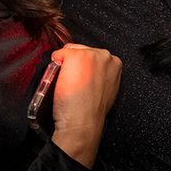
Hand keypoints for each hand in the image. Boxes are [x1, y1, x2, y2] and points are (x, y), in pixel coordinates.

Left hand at [47, 43, 121, 167]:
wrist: (83, 121)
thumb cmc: (93, 111)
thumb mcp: (106, 89)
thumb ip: (101, 75)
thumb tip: (88, 72)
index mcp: (116, 63)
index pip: (93, 55)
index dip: (84, 68)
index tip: (83, 80)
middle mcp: (106, 55)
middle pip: (82, 49)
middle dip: (75, 63)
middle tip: (75, 83)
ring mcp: (91, 54)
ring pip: (70, 51)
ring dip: (66, 64)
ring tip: (69, 83)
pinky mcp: (75, 56)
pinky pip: (57, 55)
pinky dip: (55, 66)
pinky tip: (62, 81)